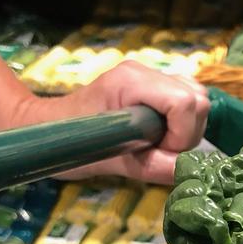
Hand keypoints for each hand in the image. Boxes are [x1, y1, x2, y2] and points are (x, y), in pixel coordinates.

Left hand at [9, 61, 210, 184]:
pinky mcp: (154, 86)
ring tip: (155, 145)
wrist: (44, 128)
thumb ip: (152, 166)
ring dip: (185, 130)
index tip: (158, 153)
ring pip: (198, 100)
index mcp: (131, 81)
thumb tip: (186, 171)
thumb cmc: (66, 144)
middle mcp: (144, 71)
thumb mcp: (110, 160)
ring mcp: (150, 76)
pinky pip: (187, 102)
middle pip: (198, 100)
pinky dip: (181, 124)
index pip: (185, 103)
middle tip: (156, 151)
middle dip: (185, 134)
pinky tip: (157, 136)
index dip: (181, 135)